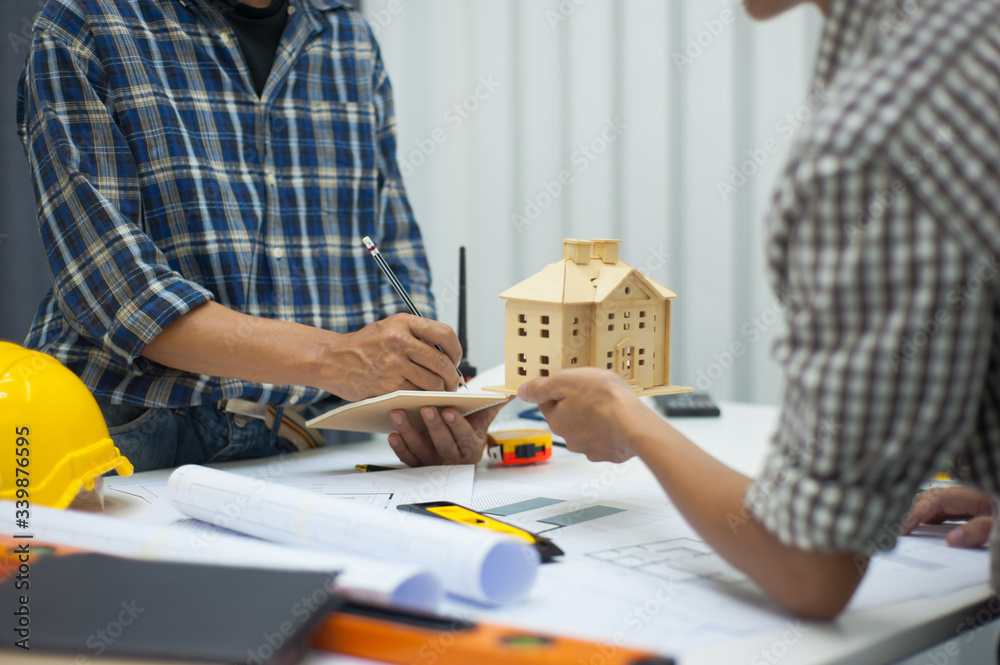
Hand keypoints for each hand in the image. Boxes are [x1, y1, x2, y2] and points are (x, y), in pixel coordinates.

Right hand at [323, 313, 461, 400]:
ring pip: (432, 383)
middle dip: (452, 377)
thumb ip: (416, 335)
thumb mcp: (390, 327)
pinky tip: (422, 398)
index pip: (444, 334)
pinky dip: (423, 399)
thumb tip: (447, 353)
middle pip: (442, 362)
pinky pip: (416, 395)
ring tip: (440, 392)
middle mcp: (399, 341)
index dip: (456, 350)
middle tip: (453, 383)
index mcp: (403, 323)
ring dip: (441, 391)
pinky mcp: (387, 386)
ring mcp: (393, 364)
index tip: (455, 359)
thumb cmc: (363, 345)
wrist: (332, 359)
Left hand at [387, 397, 512, 465]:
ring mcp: (434, 463)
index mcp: (472, 447)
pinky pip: (408, 459)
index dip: (457, 424)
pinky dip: (400, 448)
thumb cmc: (467, 431)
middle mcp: (453, 458)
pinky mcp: (419, 465)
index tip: (449, 410)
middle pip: (443, 444)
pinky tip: (393, 435)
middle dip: (434, 426)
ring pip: (421, 450)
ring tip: (399, 414)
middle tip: (425, 408)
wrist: (456, 451)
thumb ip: (492, 405)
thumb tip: (509, 391)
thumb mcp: (481, 420)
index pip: (465, 436)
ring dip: (409, 432)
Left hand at [518, 368, 642, 461]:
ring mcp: (589, 447)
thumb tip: (524, 391)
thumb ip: (542, 387)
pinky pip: (604, 439)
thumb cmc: (603, 400)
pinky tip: (616, 421)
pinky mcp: (608, 453)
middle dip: (576, 405)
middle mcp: (569, 437)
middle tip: (592, 392)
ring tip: (608, 406)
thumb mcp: (566, 381)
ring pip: (585, 429)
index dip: (557, 390)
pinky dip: (608, 431)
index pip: (547, 403)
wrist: (634, 424)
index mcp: (556, 420)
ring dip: (592, 419)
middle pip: (566, 417)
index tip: (568, 384)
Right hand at [900, 486, 992, 547]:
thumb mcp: (999, 526)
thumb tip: (951, 540)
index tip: (902, 529)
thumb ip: (977, 531)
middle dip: (913, 511)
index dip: (914, 513)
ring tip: (909, 529)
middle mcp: (968, 493)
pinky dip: (934, 516)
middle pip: (931, 497)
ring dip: (922, 514)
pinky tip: (930, 527)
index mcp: (973, 495)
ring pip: (937, 502)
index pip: (934, 500)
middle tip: (899, 530)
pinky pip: (947, 508)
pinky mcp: (974, 504)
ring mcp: (971, 498)